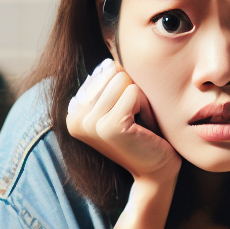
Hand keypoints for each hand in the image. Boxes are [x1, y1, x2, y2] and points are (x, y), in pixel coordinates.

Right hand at [66, 59, 180, 184]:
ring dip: (139, 99)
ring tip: (138, 123)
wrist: (156, 170)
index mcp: (73, 112)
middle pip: (112, 72)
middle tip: (135, 119)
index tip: (125, 116)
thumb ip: (109, 81)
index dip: (123, 89)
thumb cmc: (142, 134)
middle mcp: (75, 118)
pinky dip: (145, 107)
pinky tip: (143, 128)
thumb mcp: (119, 104)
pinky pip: (133, 92)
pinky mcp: (109, 127)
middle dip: (131, 91)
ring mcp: (90, 123)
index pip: (103, 70)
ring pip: (122, 79)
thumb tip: (109, 58)